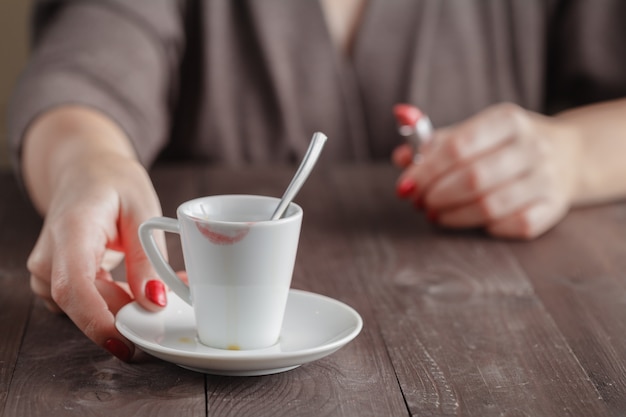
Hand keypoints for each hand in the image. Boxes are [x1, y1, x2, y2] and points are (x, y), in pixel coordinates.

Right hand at [23, 107, 166, 359]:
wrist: (84, 170)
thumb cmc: (113, 182)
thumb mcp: (143, 210)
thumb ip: (147, 258)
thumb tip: (155, 302)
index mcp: (72, 230)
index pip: (74, 288)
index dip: (99, 323)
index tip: (127, 344)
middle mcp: (50, 255)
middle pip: (84, 304)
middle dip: (128, 315)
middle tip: (169, 306)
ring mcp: (48, 270)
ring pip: (87, 308)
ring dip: (126, 306)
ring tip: (160, 285)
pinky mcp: (56, 279)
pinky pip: (88, 302)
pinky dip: (118, 300)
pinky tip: (141, 286)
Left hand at [393, 103, 581, 238]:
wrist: (569, 155)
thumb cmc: (504, 145)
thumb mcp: (474, 132)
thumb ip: (435, 144)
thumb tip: (401, 157)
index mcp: (507, 120)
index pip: (458, 147)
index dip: (426, 171)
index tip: (406, 186)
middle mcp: (531, 146)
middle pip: (473, 178)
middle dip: (436, 195)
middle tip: (419, 202)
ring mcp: (546, 178)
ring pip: (491, 206)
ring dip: (453, 216)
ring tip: (435, 214)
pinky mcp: (554, 207)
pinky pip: (515, 225)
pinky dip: (487, 227)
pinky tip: (471, 221)